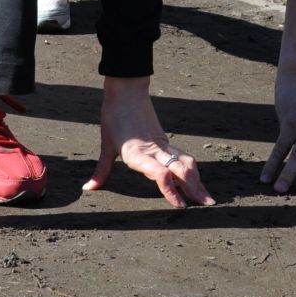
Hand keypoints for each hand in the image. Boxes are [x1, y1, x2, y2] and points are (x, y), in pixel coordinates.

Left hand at [83, 76, 213, 207]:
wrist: (127, 91)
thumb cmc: (114, 116)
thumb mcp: (106, 145)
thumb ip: (102, 170)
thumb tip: (88, 189)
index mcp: (137, 153)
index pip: (159, 174)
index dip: (170, 190)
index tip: (180, 205)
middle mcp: (154, 150)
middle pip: (180, 169)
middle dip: (195, 188)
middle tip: (207, 205)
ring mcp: (163, 144)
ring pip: (186, 162)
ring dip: (198, 179)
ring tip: (206, 196)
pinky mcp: (166, 139)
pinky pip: (183, 156)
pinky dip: (192, 170)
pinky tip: (195, 180)